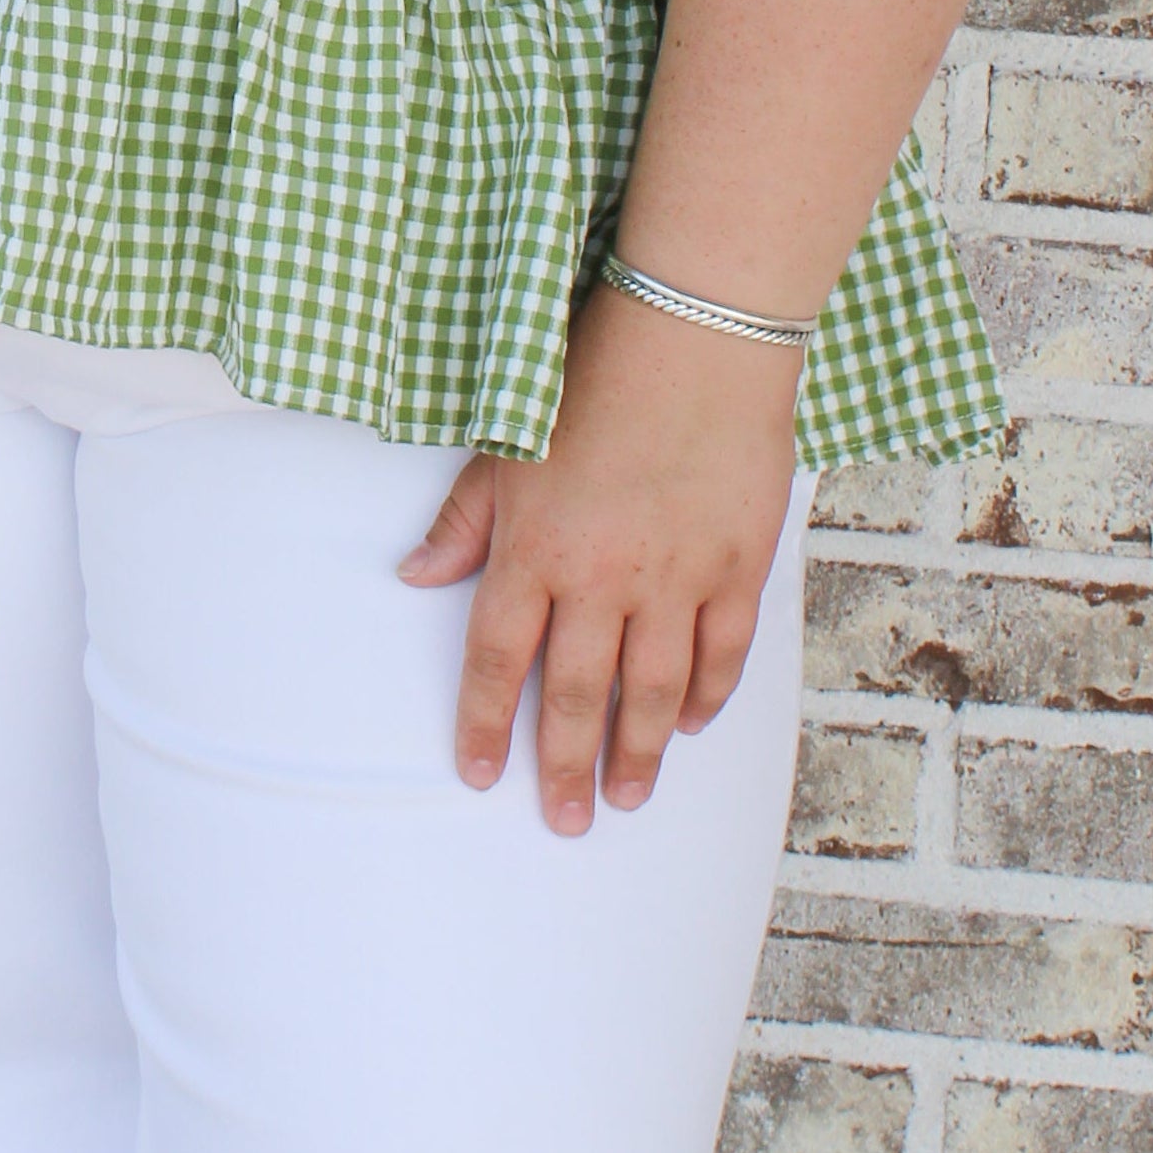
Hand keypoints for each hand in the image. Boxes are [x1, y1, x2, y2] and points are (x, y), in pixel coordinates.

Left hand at [397, 277, 797, 831]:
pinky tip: (691, 722)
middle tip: (565, 819)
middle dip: (564, 765)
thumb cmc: (594, 373)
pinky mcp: (738, 565)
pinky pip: (721, 651)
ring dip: (638, 750)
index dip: (486, 724)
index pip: (499, 659)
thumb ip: (465, 520)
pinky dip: (707, 694)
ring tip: (628, 794)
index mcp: (535, 548)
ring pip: (653, 690)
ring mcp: (677, 576)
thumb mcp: (508, 443)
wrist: (696, 333)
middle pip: (576, 694)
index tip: (479, 772)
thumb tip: (414, 576)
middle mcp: (602, 577)